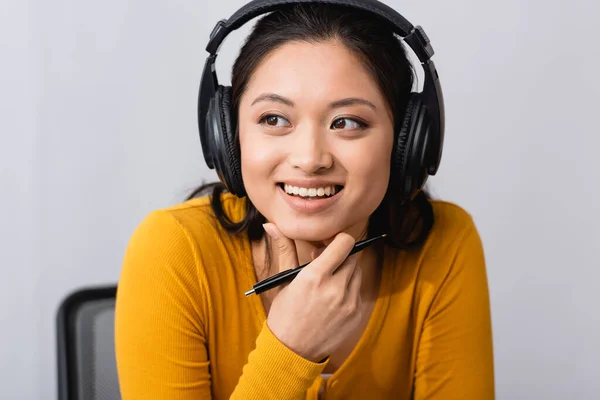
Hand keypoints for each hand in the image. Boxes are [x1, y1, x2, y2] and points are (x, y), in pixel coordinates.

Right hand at [263, 223, 363, 362]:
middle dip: (340, 256)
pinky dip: (348, 290)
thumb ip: (284, 250)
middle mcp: (335, 288)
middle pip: (353, 256)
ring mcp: (349, 303)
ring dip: (346, 272)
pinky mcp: (356, 314)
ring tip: (328, 281)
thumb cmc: (284, 314)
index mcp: (315, 276)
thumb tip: (271, 225)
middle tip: (325, 262)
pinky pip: (358, 291)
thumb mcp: (283, 281)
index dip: (338, 240)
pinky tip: (332, 298)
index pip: (345, 243)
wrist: (292, 351)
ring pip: (357, 273)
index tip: (328, 244)